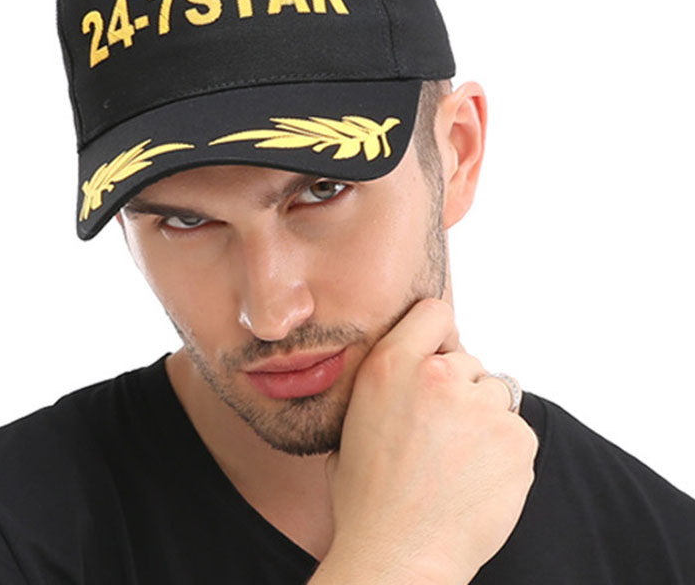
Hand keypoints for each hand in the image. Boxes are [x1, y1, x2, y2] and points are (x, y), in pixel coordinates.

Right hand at [314, 299, 538, 584]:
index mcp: (390, 365)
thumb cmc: (367, 499)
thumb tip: (404, 379)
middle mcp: (438, 376)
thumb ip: (383, 388)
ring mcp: (481, 408)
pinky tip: (477, 479)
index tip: (438, 357)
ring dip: (483, 420)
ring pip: (495, 394)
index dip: (437, 336)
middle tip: (440, 434)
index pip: (434, 312)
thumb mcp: (351, 425)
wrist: (399, 556)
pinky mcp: (517, 441)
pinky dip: (504, 451)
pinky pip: (517, 431)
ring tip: (458, 461)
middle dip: (459, 391)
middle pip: (467, 361)